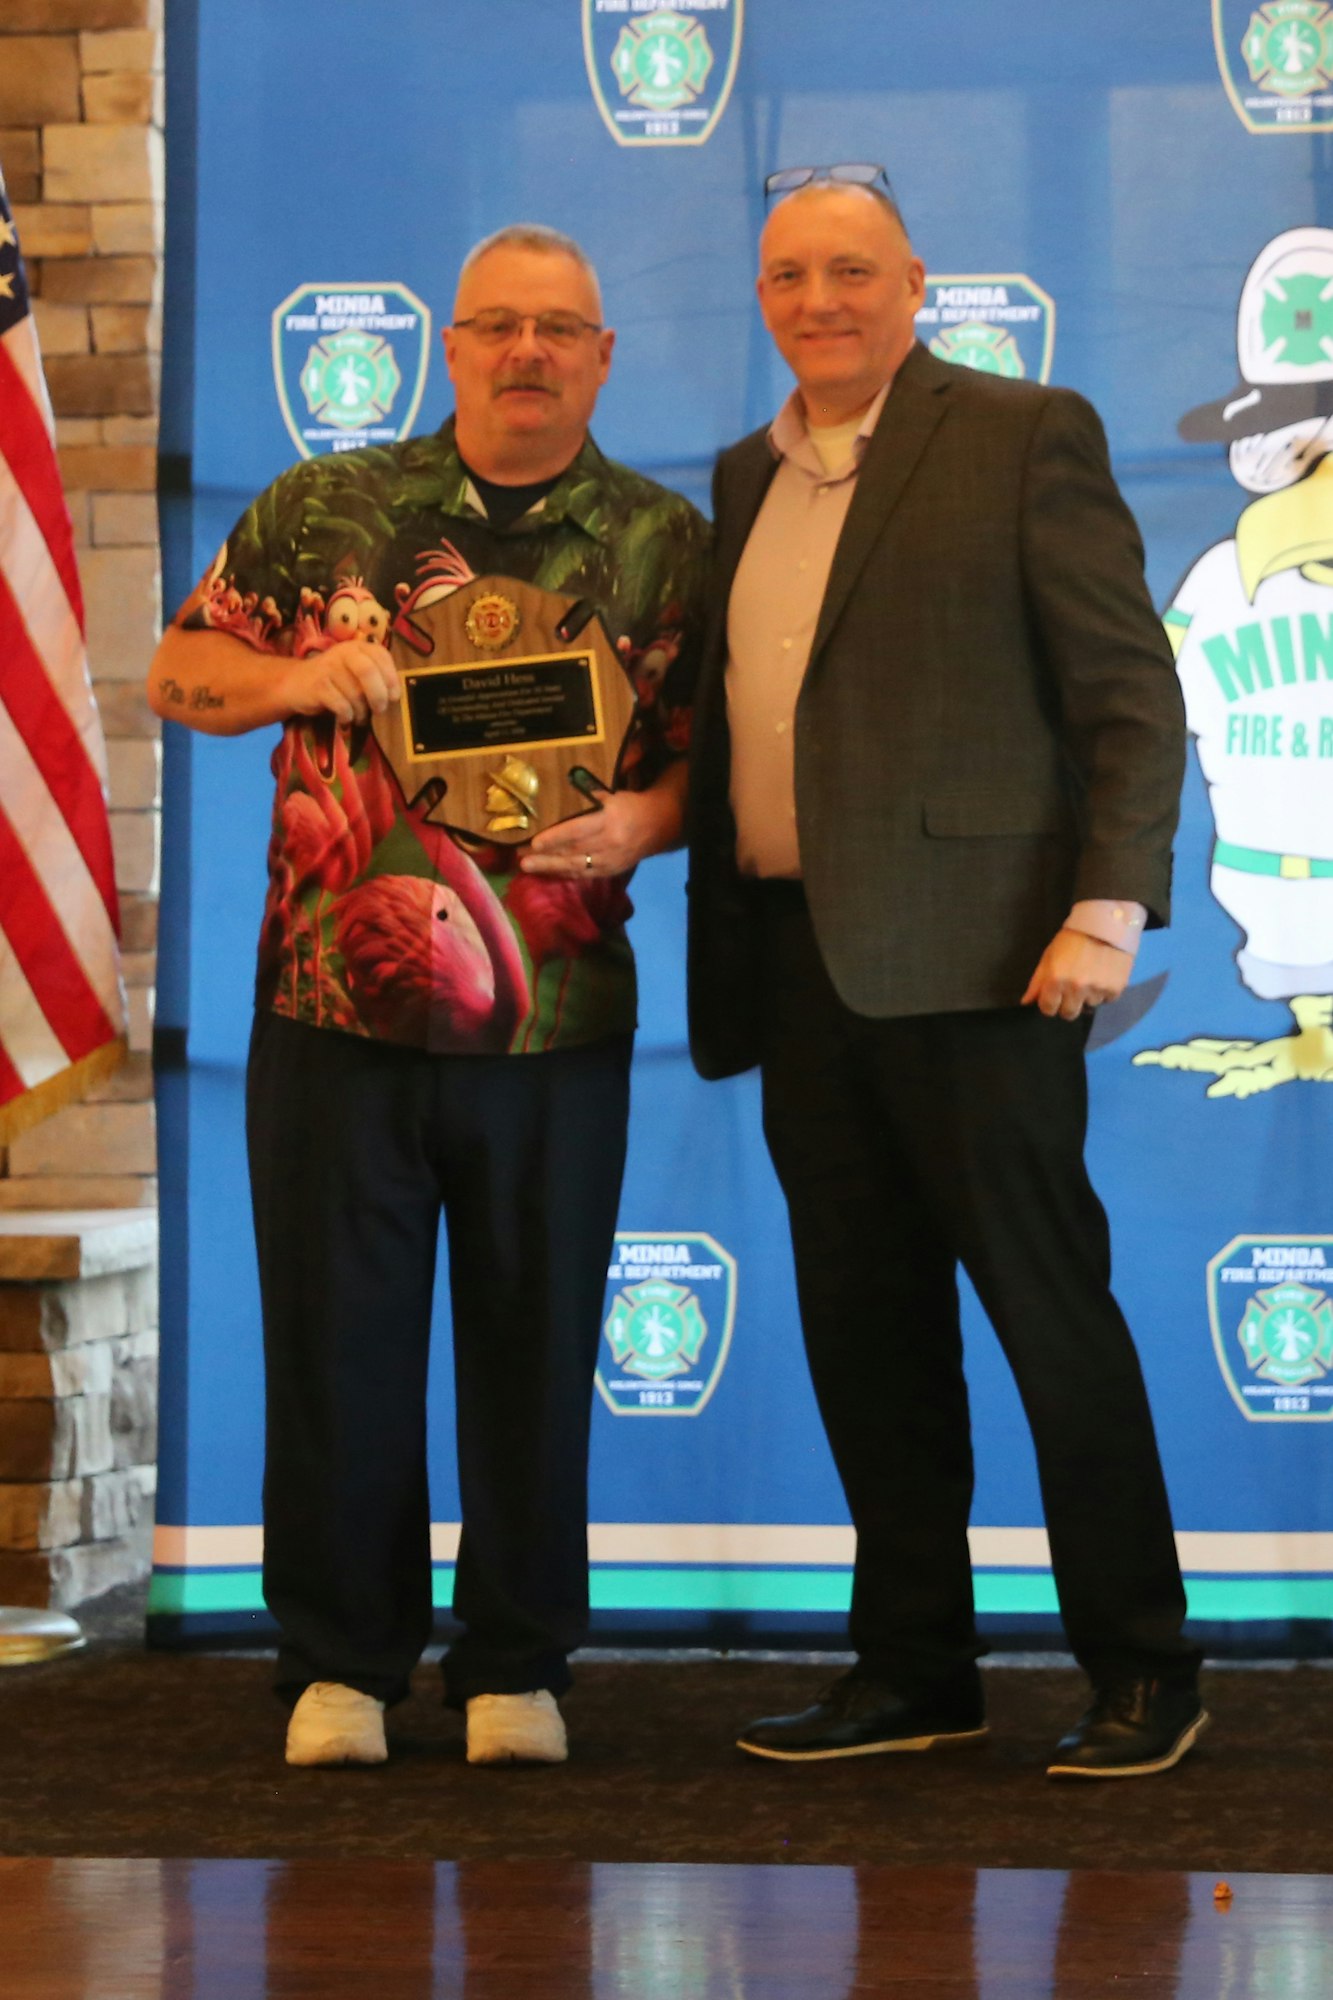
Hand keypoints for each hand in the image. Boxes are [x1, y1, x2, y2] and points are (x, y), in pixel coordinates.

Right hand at [279, 640, 399, 726]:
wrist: (296, 683)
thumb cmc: (335, 680)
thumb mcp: (355, 671)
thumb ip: (375, 676)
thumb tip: (396, 696)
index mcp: (358, 647)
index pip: (381, 656)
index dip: (392, 678)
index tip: (394, 697)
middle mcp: (343, 653)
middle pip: (368, 672)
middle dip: (379, 696)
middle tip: (379, 710)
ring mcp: (328, 668)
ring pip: (355, 694)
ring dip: (361, 712)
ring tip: (358, 717)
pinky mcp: (318, 686)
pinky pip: (341, 705)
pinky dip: (347, 716)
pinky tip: (345, 718)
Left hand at [520, 787, 661, 877]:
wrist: (659, 825)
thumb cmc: (630, 805)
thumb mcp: (612, 796)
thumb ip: (588, 799)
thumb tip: (562, 797)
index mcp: (608, 820)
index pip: (577, 830)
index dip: (555, 838)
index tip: (534, 843)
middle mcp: (609, 842)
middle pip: (572, 852)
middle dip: (545, 857)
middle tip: (521, 860)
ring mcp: (610, 860)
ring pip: (576, 866)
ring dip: (551, 868)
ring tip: (529, 868)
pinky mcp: (612, 870)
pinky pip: (585, 874)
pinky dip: (565, 873)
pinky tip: (550, 872)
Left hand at [1021, 928, 1132, 1020]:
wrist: (1105, 923)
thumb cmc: (1072, 938)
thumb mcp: (1049, 956)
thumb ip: (1038, 981)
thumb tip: (1026, 1002)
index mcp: (1056, 980)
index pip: (1048, 1009)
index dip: (1049, 1003)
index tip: (1054, 996)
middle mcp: (1076, 988)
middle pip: (1069, 1014)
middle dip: (1067, 1005)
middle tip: (1072, 990)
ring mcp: (1097, 989)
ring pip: (1089, 1006)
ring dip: (1088, 996)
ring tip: (1091, 976)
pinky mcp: (1116, 988)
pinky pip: (1107, 1000)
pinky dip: (1104, 991)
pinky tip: (1103, 975)